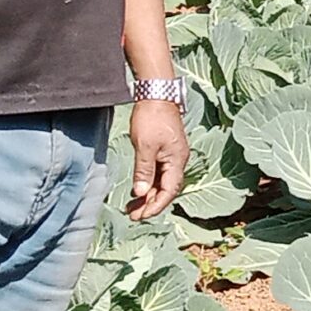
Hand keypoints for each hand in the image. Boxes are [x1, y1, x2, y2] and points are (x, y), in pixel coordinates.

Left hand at [127, 99, 188, 218]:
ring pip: (161, 182)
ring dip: (148, 195)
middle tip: (133, 216)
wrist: (157, 95)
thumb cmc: (152, 118)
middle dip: (150, 204)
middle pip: (166, 189)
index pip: (169, 191)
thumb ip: (144, 171)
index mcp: (177, 161)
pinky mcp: (166, 150)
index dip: (156, 205)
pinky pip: (159, 173)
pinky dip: (148, 183)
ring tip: (132, 207)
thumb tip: (140, 193)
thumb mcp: (145, 146)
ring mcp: (172, 155)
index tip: (141, 216)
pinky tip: (138, 189)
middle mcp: (178, 161)